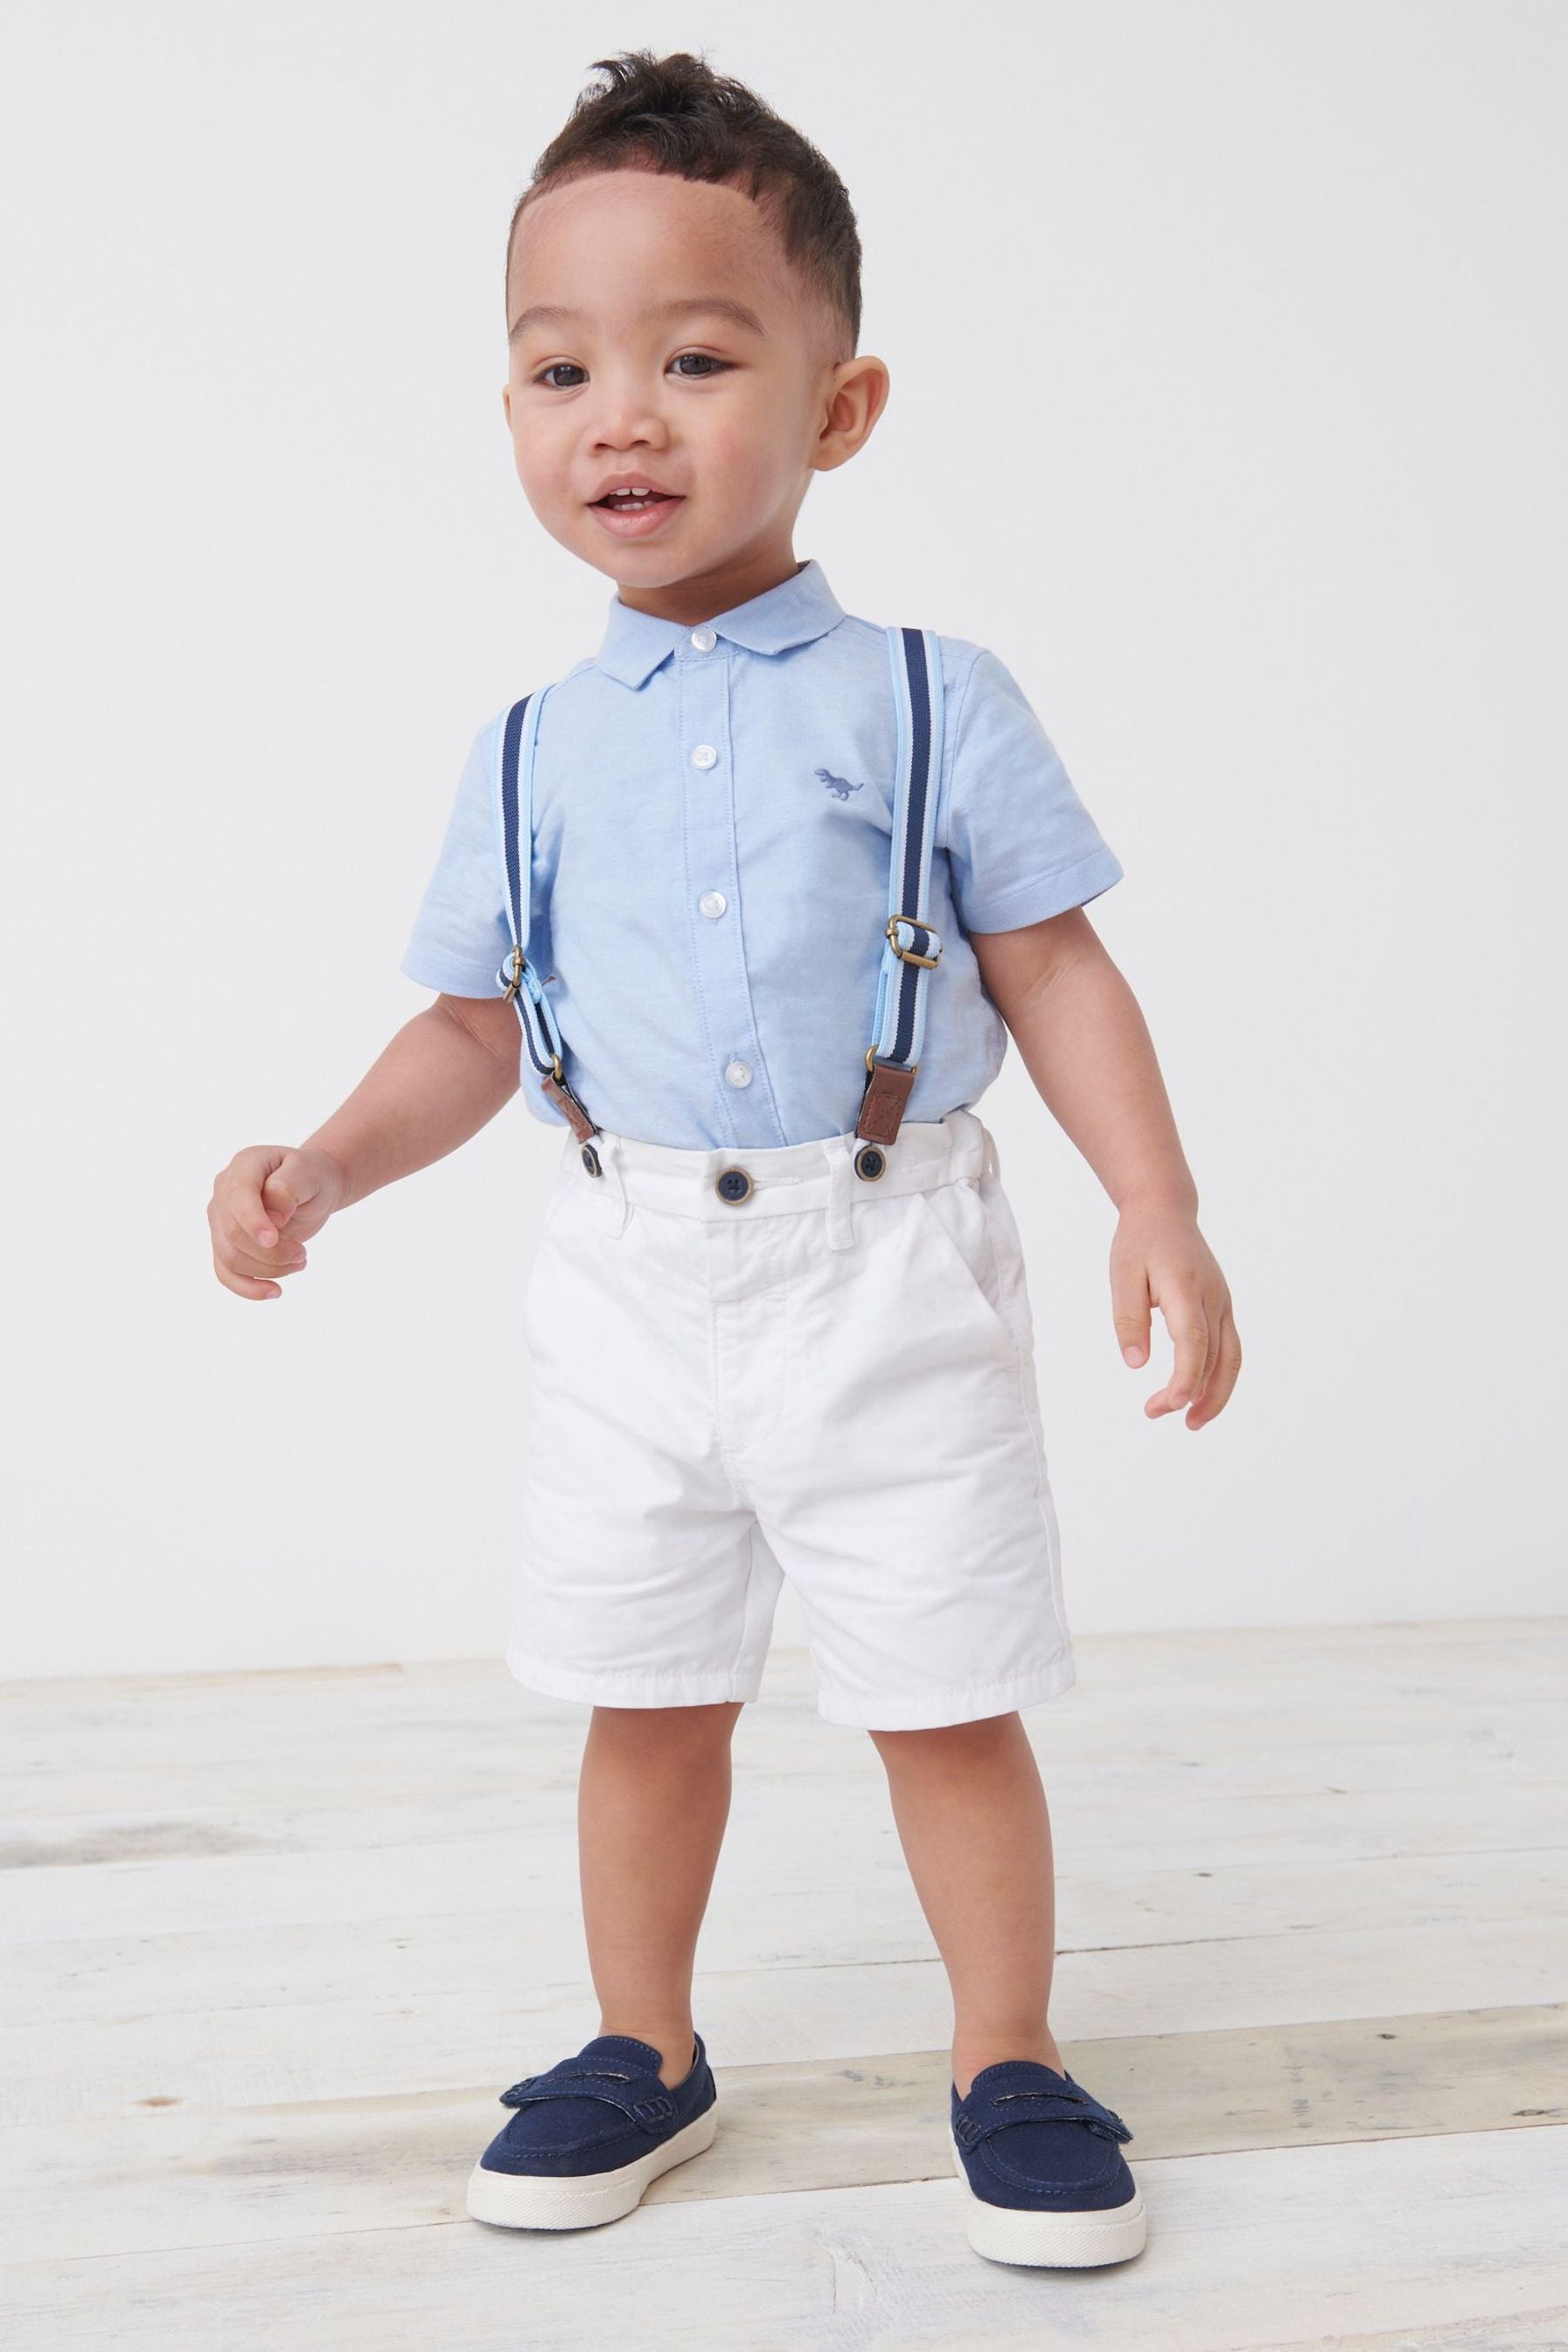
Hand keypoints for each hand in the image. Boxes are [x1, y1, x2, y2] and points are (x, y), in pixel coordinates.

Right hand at [208, 1144, 346, 1300]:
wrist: (311, 1188)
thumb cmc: (311, 1176)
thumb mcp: (309, 1173)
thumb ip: (288, 1188)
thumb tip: (273, 1217)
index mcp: (244, 1166)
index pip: (238, 1196)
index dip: (253, 1221)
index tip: (274, 1239)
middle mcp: (224, 1191)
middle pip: (233, 1234)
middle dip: (270, 1252)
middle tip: (302, 1254)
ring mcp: (221, 1219)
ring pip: (230, 1258)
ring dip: (268, 1269)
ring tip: (300, 1261)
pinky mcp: (226, 1244)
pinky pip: (225, 1273)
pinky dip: (248, 1288)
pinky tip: (275, 1292)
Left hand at [1110, 1202, 1240, 1428]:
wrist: (1166, 1211)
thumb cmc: (1140, 1242)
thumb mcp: (1122, 1275)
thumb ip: (1129, 1319)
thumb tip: (1135, 1364)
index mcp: (1186, 1288)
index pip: (1193, 1340)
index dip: (1187, 1375)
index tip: (1174, 1403)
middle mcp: (1213, 1298)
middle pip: (1215, 1357)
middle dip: (1192, 1393)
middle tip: (1157, 1414)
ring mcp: (1223, 1303)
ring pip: (1231, 1358)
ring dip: (1215, 1394)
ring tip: (1191, 1422)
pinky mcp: (1223, 1308)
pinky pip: (1229, 1349)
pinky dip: (1218, 1377)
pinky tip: (1198, 1396)